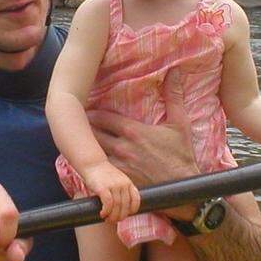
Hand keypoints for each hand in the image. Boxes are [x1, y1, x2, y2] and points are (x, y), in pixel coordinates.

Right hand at [81, 161, 140, 221]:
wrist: (92, 163)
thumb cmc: (103, 174)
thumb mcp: (117, 180)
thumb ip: (120, 191)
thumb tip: (120, 208)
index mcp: (128, 183)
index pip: (136, 200)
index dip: (132, 210)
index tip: (125, 214)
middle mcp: (123, 184)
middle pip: (126, 206)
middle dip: (120, 216)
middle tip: (113, 220)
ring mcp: (114, 186)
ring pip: (117, 207)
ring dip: (112, 216)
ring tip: (107, 219)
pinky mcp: (103, 188)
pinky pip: (108, 204)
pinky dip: (106, 211)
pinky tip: (102, 214)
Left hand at [88, 68, 200, 220]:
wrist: (184, 189)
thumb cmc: (181, 156)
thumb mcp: (180, 124)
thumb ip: (174, 96)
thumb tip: (175, 71)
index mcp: (133, 131)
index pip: (103, 117)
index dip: (92, 111)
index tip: (85, 107)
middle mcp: (122, 147)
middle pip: (92, 133)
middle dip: (84, 127)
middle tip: (75, 121)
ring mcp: (118, 166)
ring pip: (92, 152)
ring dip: (85, 145)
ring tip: (76, 140)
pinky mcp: (118, 181)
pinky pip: (98, 171)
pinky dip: (91, 164)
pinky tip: (86, 161)